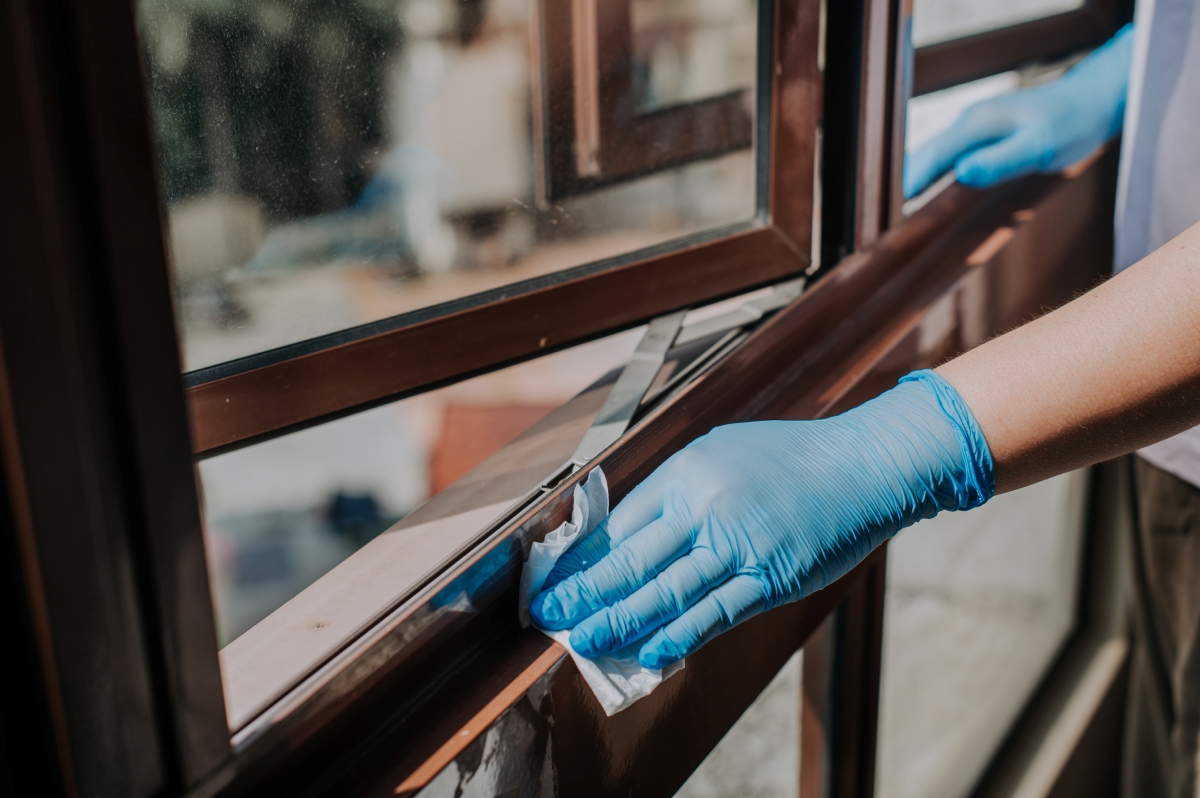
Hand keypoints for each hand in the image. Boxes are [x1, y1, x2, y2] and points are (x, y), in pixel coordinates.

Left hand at [530, 370, 993, 667]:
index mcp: (686, 475)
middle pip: (631, 561)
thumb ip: (675, 491)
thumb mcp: (719, 453)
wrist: (863, 466)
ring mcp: (739, 546)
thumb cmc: (791, 458)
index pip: (619, 525)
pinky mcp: (770, 578)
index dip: (582, 559)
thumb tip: (627, 533)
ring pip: (666, 592)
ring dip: (620, 621)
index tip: (556, 580)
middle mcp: (705, 509)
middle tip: (550, 616)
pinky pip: (716, 613)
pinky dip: (681, 635)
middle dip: (585, 593)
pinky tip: (651, 652)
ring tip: (585, 641)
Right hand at [904, 24, 1132, 197]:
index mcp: (975, 125)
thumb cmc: (1071, 125)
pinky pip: (948, 158)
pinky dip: (934, 178)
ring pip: (933, 159)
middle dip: (905, 189)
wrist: (1090, 103)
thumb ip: (1001, 161)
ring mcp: (972, 128)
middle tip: (890, 228)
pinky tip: (931, 198)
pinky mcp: (979, 137)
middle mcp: (967, 123)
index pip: (928, 158)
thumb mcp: (1040, 147)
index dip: (908, 186)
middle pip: (923, 158)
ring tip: (903, 219)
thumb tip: (962, 174)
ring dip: (917, 184)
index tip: (891, 218)